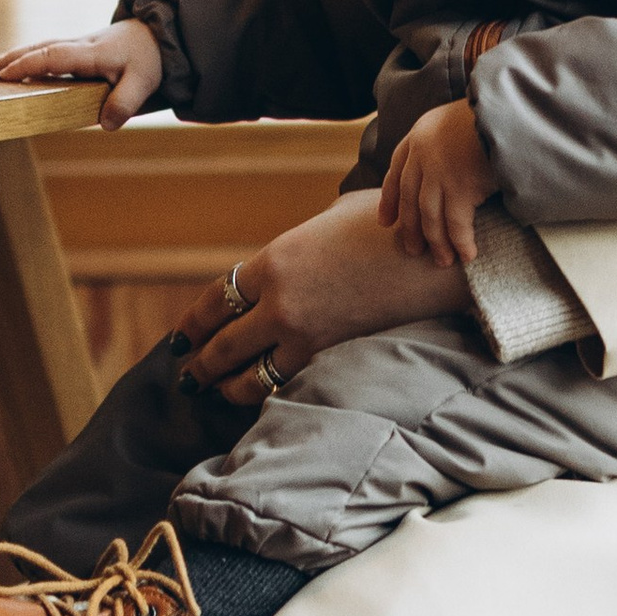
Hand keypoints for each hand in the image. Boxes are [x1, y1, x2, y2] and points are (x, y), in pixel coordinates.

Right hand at [0, 20, 162, 131]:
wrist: (158, 34)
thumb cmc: (148, 59)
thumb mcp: (144, 83)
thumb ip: (124, 103)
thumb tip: (106, 125)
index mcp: (92, 53)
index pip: (54, 56)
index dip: (29, 64)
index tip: (5, 75)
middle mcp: (80, 45)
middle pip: (39, 48)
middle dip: (11, 59)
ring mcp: (77, 46)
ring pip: (40, 48)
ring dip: (15, 57)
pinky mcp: (77, 50)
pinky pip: (47, 53)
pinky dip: (27, 58)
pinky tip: (15, 69)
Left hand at [182, 190, 470, 404]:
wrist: (434, 261)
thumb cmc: (390, 230)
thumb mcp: (333, 217)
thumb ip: (304, 241)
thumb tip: (300, 254)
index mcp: (273, 261)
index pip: (215, 300)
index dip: (193, 324)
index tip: (182, 338)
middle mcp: (278, 302)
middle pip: (222, 344)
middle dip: (200, 364)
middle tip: (188, 374)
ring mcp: (303, 335)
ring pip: (247, 376)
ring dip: (226, 387)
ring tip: (216, 393)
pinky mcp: (330, 358)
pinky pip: (284, 385)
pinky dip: (266, 394)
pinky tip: (259, 397)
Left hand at [381, 98, 499, 266]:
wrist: (511, 110)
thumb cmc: (493, 114)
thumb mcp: (458, 118)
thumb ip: (446, 141)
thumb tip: (450, 167)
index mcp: (419, 134)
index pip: (396, 172)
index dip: (389, 199)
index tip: (386, 221)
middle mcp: (423, 154)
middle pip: (409, 200)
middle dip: (410, 229)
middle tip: (413, 250)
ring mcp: (439, 172)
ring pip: (430, 217)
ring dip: (436, 243)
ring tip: (442, 260)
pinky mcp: (460, 187)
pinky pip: (456, 224)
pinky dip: (461, 242)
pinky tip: (467, 255)